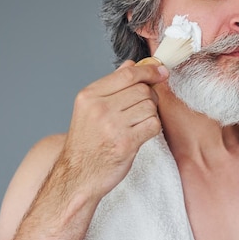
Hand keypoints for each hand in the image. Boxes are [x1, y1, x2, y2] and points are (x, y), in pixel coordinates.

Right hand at [58, 60, 167, 197]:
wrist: (78, 175)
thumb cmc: (87, 141)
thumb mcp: (91, 108)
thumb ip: (113, 84)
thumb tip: (132, 64)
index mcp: (90, 95)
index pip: (128, 74)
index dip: (149, 71)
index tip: (161, 71)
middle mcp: (99, 108)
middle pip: (143, 90)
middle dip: (149, 97)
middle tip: (141, 109)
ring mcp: (112, 126)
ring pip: (150, 107)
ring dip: (150, 114)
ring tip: (136, 124)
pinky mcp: (126, 143)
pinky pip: (153, 124)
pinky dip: (152, 128)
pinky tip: (140, 134)